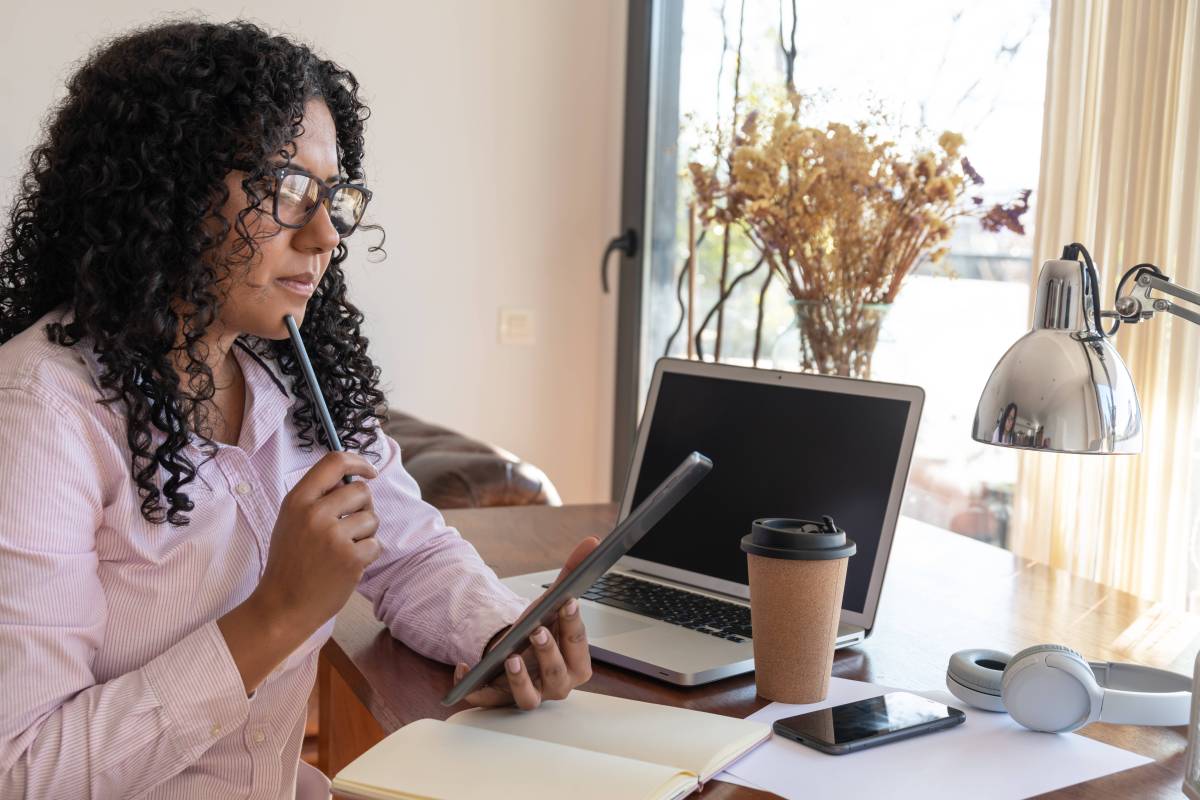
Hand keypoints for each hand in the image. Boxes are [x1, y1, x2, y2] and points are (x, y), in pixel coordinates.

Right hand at [254, 451, 381, 634]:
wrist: (283, 606)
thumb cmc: (290, 562)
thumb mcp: (291, 521)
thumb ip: (317, 498)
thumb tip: (353, 480)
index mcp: (298, 500)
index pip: (333, 462)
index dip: (358, 462)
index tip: (369, 472)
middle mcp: (315, 513)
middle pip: (361, 491)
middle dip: (363, 507)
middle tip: (350, 526)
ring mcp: (334, 536)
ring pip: (371, 518)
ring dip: (365, 534)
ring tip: (344, 549)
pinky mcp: (351, 558)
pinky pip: (376, 544)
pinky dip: (367, 555)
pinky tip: (346, 566)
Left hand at [452, 536, 599, 709]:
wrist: (517, 657)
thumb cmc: (540, 633)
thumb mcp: (553, 604)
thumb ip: (572, 574)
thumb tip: (592, 542)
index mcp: (577, 663)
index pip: (579, 644)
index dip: (574, 623)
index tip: (568, 602)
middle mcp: (557, 684)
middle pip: (558, 675)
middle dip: (548, 653)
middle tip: (537, 631)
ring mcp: (529, 694)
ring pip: (529, 698)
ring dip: (520, 680)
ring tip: (510, 659)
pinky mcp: (500, 700)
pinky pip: (487, 700)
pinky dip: (475, 688)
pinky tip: (465, 668)